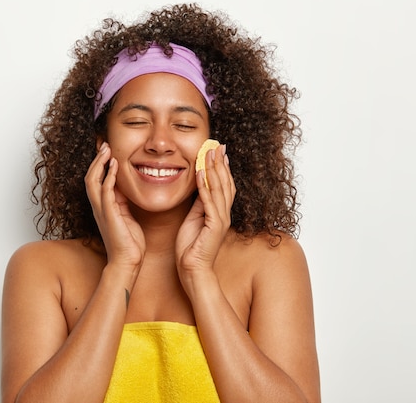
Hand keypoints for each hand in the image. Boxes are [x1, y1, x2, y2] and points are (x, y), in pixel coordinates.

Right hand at [85, 142, 145, 268]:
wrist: (128, 261)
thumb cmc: (129, 242)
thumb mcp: (126, 216)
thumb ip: (122, 201)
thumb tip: (124, 187)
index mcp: (102, 207)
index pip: (96, 181)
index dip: (99, 165)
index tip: (106, 151)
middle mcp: (98, 207)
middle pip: (90, 177)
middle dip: (96, 160)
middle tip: (104, 145)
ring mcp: (102, 210)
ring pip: (93, 181)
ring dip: (99, 164)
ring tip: (106, 150)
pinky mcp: (109, 214)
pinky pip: (105, 191)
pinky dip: (109, 176)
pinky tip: (115, 166)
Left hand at [176, 144, 235, 275]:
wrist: (192, 270)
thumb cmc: (191, 247)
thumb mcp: (194, 219)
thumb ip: (200, 204)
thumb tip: (200, 186)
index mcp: (220, 212)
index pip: (223, 185)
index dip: (221, 167)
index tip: (217, 150)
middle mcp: (224, 214)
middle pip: (225, 183)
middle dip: (220, 163)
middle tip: (217, 145)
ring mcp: (221, 220)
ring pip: (219, 189)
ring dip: (214, 169)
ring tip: (209, 153)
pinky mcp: (214, 226)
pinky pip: (209, 202)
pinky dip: (205, 186)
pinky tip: (201, 173)